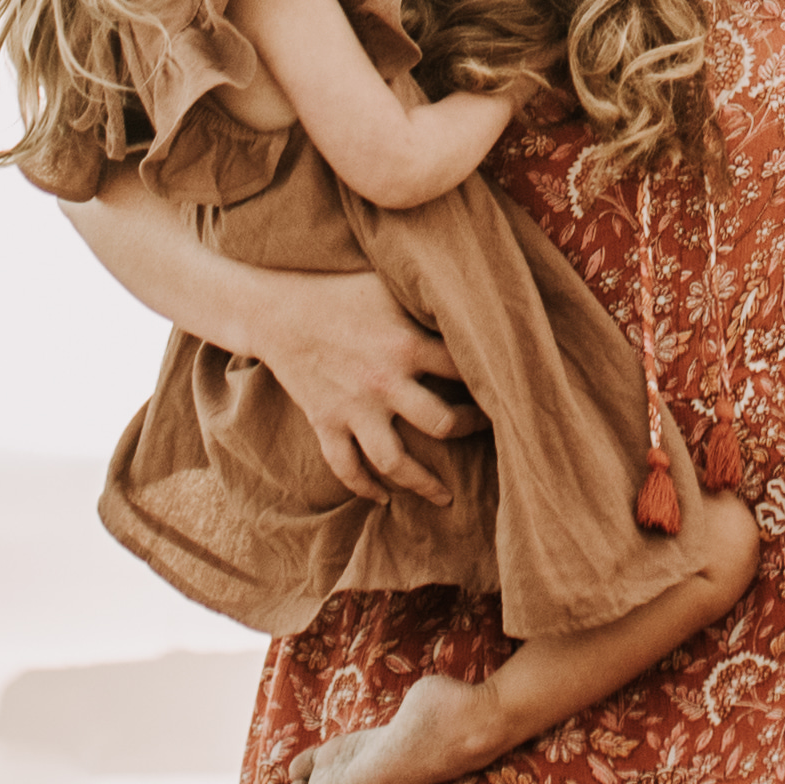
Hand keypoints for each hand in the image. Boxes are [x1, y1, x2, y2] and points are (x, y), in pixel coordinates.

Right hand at [248, 266, 474, 502]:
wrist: (279, 311)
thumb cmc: (341, 291)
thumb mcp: (388, 287)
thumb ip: (424, 303)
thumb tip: (469, 301)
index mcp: (407, 344)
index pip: (464, 371)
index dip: (490, 380)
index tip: (505, 387)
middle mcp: (384, 382)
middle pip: (442, 424)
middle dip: (468, 431)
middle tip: (484, 432)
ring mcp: (354, 409)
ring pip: (395, 462)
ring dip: (423, 483)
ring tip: (445, 497)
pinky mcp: (326, 424)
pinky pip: (348, 468)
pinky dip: (365, 488)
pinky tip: (382, 497)